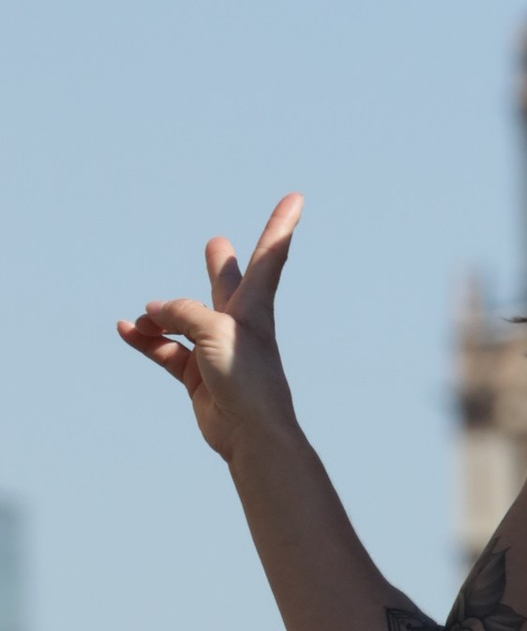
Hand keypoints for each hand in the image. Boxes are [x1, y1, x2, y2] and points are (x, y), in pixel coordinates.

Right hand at [116, 196, 303, 463]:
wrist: (251, 433)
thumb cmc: (246, 377)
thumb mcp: (214, 331)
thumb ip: (183, 312)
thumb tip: (150, 312)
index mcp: (254, 308)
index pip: (269, 257)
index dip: (280, 225)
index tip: (296, 198)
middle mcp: (237, 326)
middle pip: (227, 286)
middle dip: (221, 266)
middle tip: (216, 245)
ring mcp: (216, 350)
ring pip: (184, 321)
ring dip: (163, 316)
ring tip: (145, 315)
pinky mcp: (197, 376)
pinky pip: (165, 350)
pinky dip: (146, 340)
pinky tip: (126, 329)